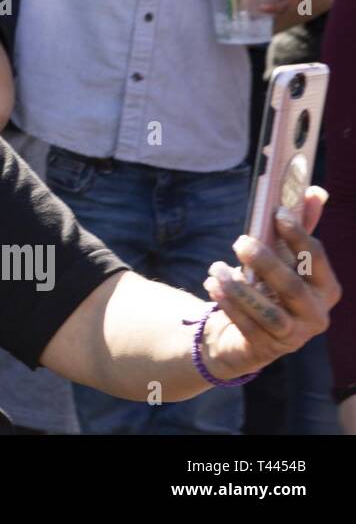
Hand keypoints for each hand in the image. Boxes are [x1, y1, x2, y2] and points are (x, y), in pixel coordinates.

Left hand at [201, 187, 340, 379]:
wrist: (246, 334)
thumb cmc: (270, 288)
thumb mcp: (284, 259)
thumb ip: (298, 229)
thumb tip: (315, 190)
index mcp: (327, 288)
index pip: (317, 259)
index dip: (299, 235)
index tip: (277, 211)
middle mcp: (316, 315)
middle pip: (293, 288)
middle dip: (267, 263)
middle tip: (240, 241)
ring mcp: (294, 336)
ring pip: (269, 313)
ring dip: (240, 289)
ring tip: (216, 268)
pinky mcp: (267, 349)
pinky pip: (247, 326)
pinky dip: (228, 304)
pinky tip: (212, 284)